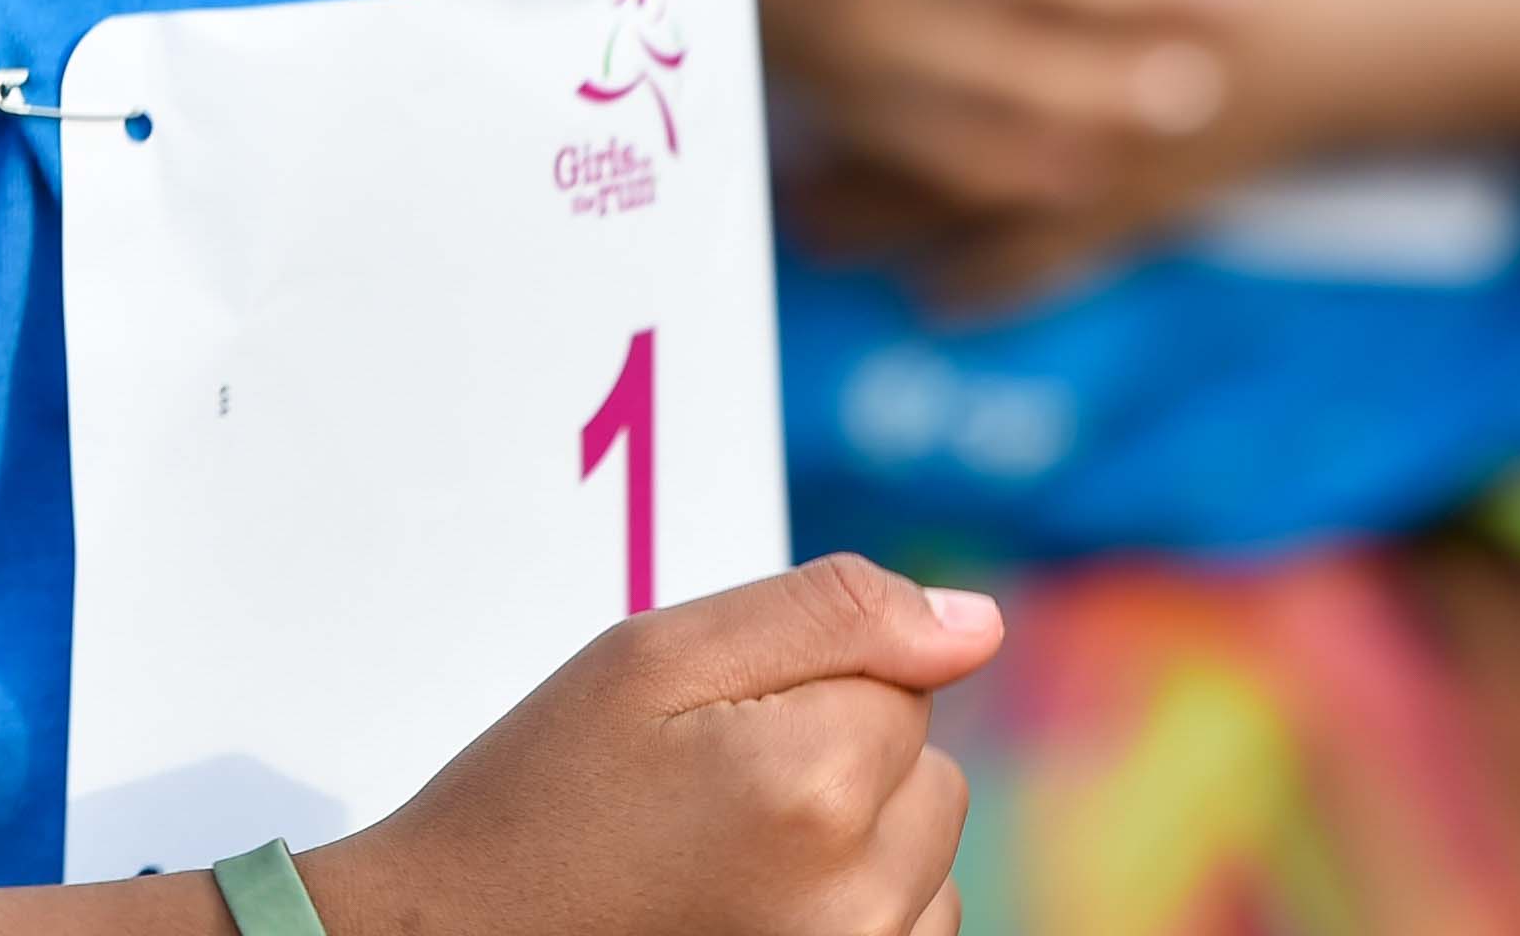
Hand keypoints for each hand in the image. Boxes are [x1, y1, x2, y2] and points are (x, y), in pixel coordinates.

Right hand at [305, 555, 997, 935]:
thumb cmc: (545, 799)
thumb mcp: (654, 658)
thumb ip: (828, 614)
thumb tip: (975, 624)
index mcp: (813, 782)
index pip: (899, 677)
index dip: (802, 683)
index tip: (712, 728)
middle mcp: (856, 898)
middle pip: (925, 769)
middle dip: (841, 759)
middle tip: (711, 791)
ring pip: (929, 856)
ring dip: (855, 843)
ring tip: (727, 858)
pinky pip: (912, 931)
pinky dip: (854, 911)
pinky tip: (756, 907)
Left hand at [812, 0, 1412, 316]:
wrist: (1347, 40)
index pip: (916, 0)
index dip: (833, 21)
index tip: (762, 28)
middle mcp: (1064, 62)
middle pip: (913, 104)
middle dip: (831, 131)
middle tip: (750, 149)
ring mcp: (1096, 147)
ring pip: (960, 194)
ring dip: (881, 219)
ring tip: (806, 234)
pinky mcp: (1136, 207)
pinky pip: (1045, 258)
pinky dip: (988, 284)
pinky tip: (932, 298)